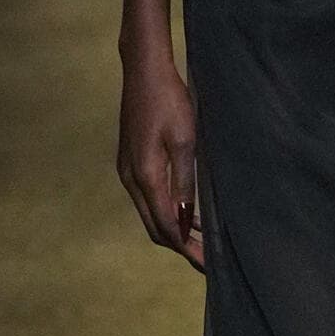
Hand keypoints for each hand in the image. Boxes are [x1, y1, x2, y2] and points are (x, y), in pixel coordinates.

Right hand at [117, 47, 204, 270]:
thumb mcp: (185, 141)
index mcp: (145, 176)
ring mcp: (127, 171)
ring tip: (201, 241)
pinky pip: (148, 198)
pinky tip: (187, 213)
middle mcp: (130, 178)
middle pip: (154, 227)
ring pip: (150, 214)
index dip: (187, 248)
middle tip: (207, 260)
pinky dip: (166, 212)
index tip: (207, 264)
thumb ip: (185, 182)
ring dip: (173, 230)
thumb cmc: (169, 101)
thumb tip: (185, 220)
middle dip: (180, 246)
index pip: (166, 225)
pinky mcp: (130, 162)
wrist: (144, 71)